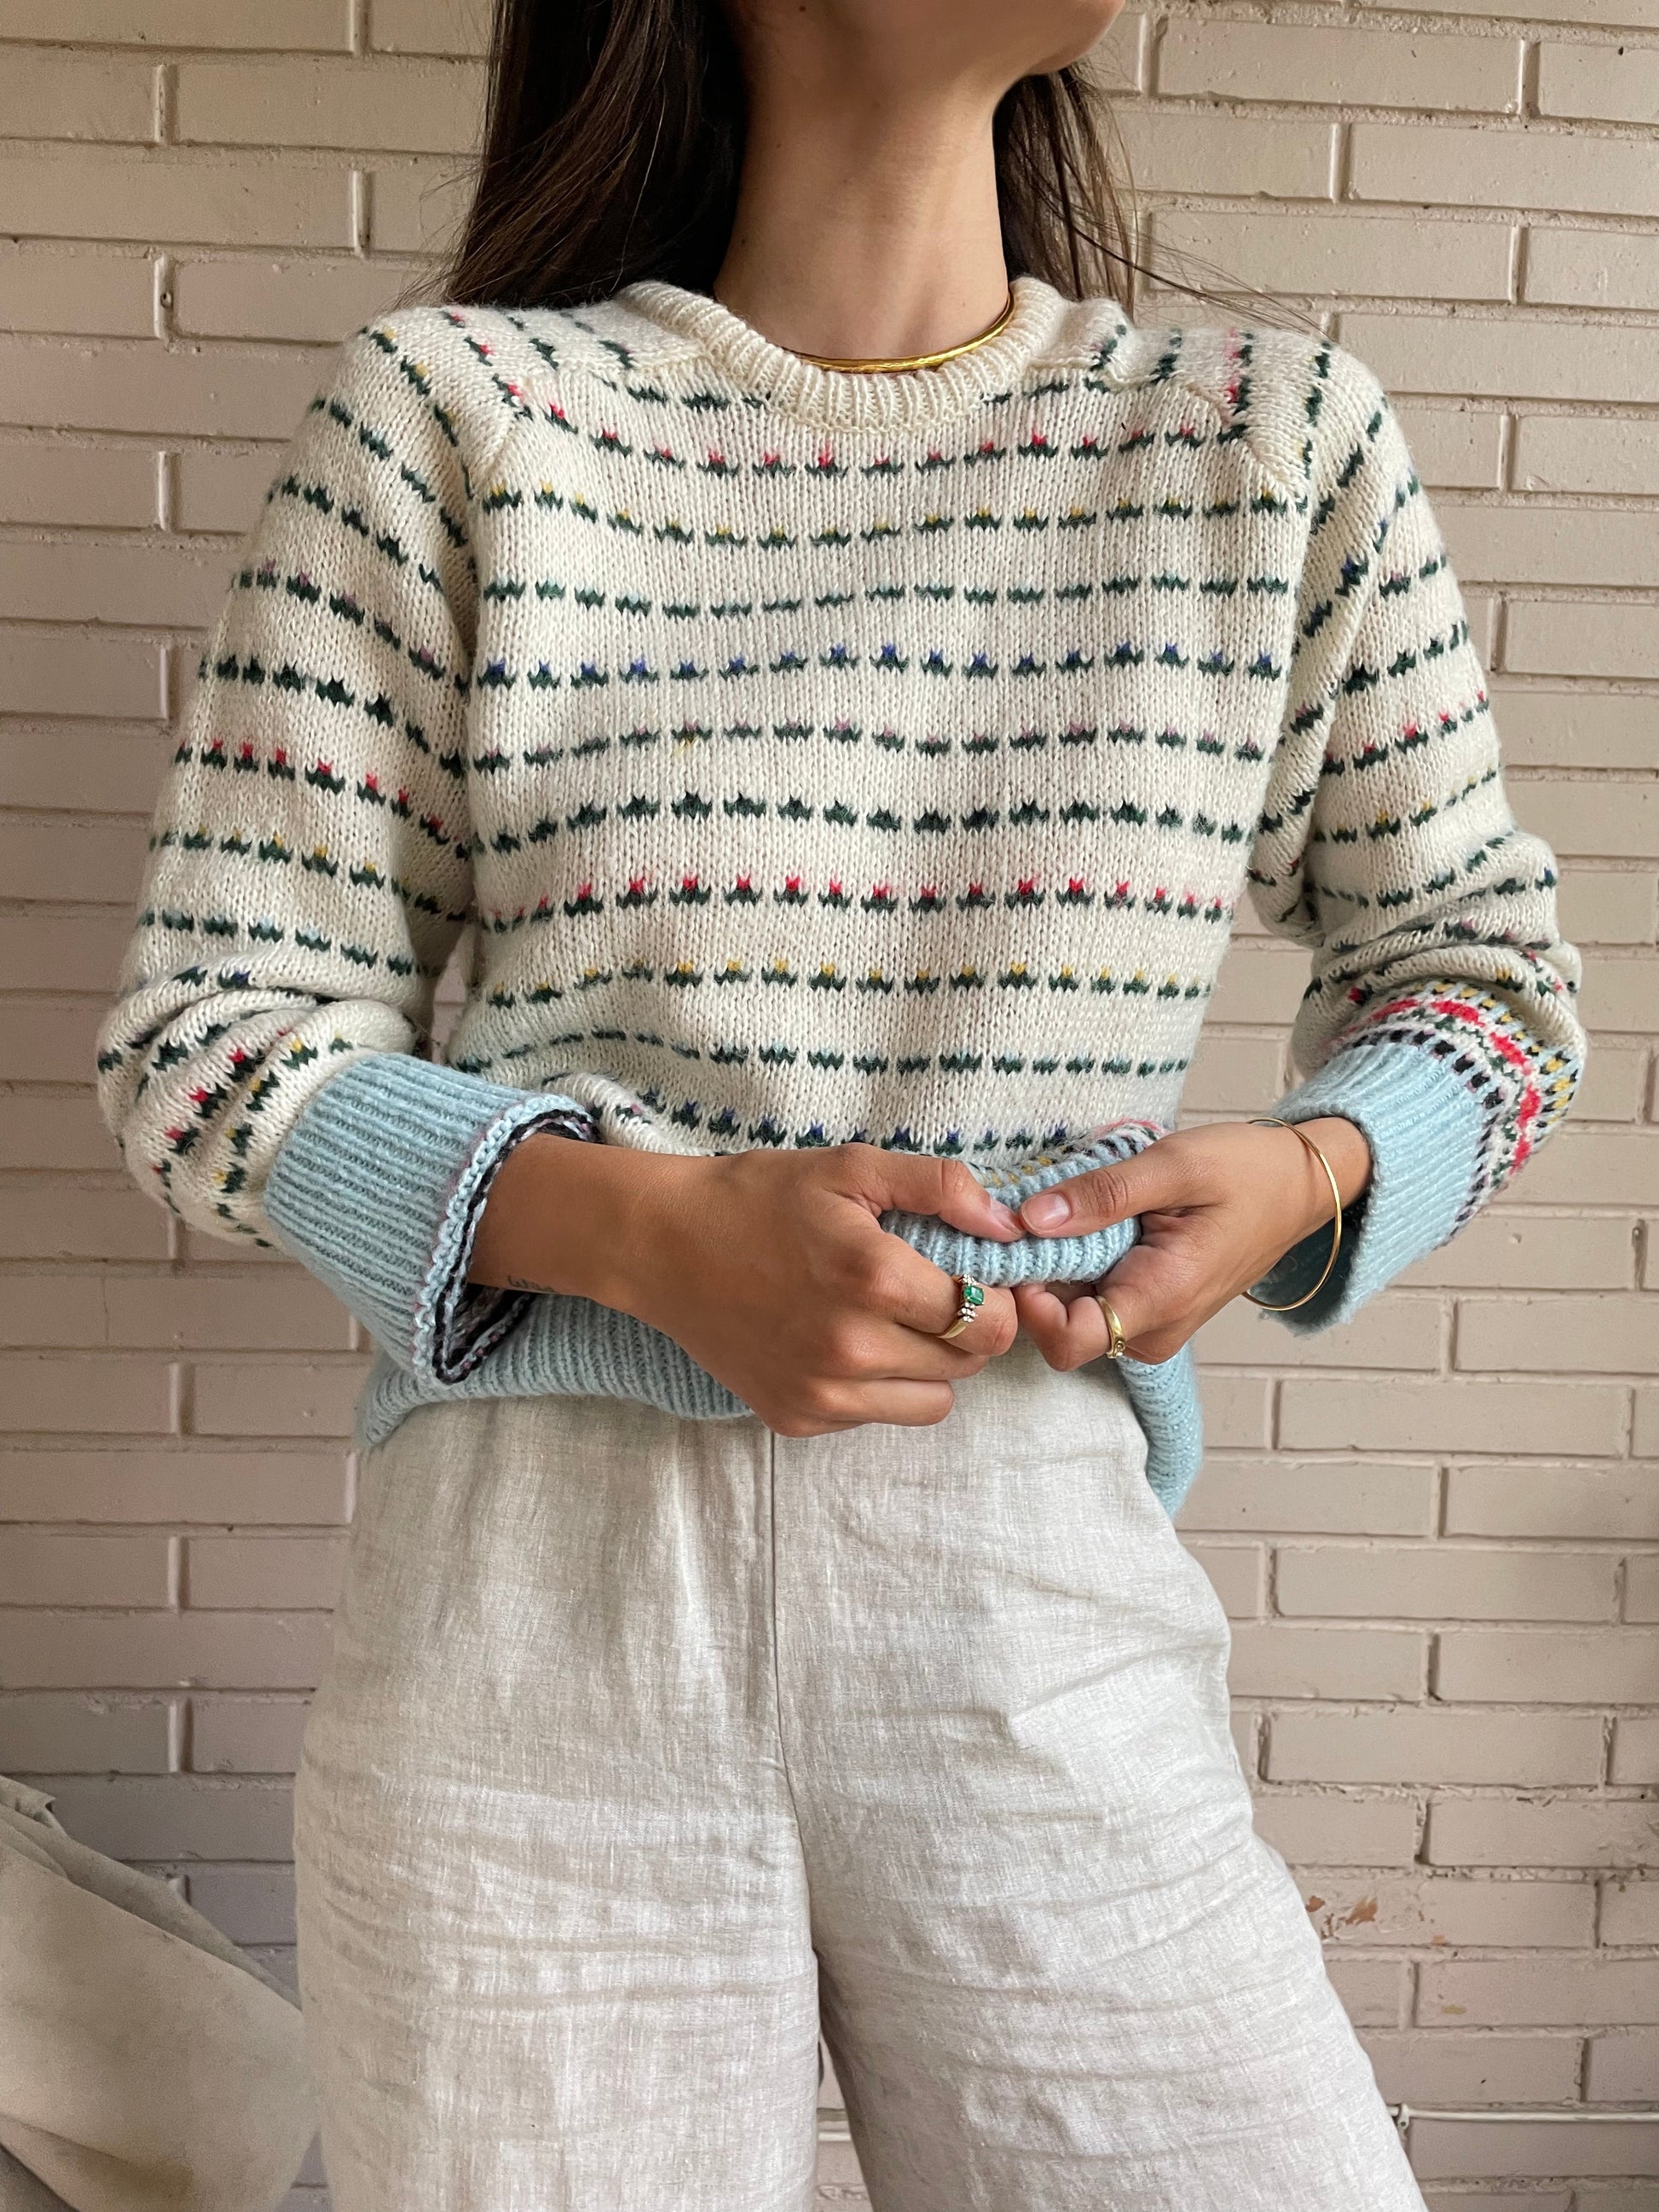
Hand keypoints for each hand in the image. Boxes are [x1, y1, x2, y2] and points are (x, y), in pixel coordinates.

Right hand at [469, 1135, 1026, 1434]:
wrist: (662, 1245)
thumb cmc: (758, 1198)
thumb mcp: (850, 1167)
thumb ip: (939, 1187)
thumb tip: (1007, 1225)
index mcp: (874, 1279)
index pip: (987, 1322)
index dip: (1001, 1301)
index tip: (981, 1280)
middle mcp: (853, 1348)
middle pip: (966, 1366)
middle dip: (968, 1330)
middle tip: (936, 1295)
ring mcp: (822, 1391)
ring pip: (931, 1403)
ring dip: (930, 1366)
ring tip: (895, 1322)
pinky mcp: (796, 1416)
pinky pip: (873, 1415)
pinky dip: (876, 1386)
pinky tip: (842, 1341)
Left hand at [1006, 1117, 1371, 1368]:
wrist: (1298, 1187)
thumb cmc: (1247, 1172)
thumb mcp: (1176, 1165)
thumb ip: (1103, 1194)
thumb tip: (1031, 1218)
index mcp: (1162, 1298)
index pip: (1067, 1341)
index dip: (1028, 1301)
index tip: (1019, 1245)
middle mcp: (1152, 1330)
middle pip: (1059, 1329)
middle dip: (1034, 1278)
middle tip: (1029, 1214)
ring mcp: (1150, 1325)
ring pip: (1070, 1315)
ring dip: (1054, 1269)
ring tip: (1066, 1210)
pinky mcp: (1148, 1312)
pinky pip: (1091, 1300)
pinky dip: (1075, 1267)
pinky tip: (1085, 1224)